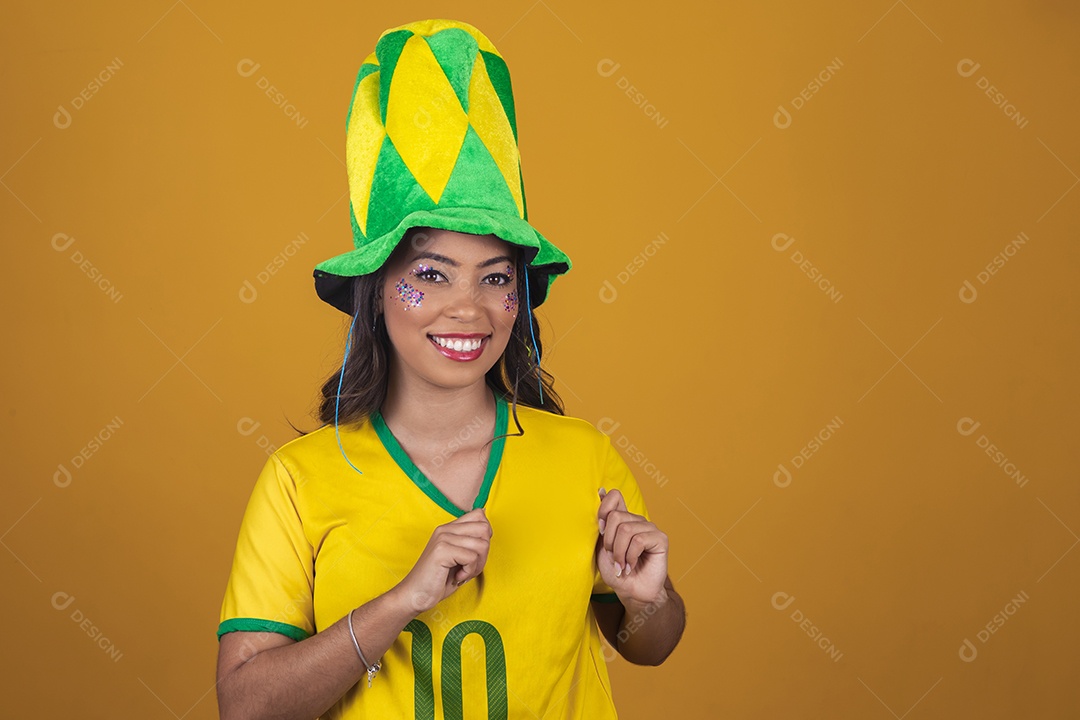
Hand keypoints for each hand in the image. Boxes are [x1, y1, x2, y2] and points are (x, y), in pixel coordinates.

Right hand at [395, 508, 491, 614]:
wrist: (415, 595)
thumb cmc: (438, 580)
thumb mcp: (459, 557)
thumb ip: (471, 542)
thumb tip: (487, 526)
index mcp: (449, 528)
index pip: (479, 515)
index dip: (485, 535)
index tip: (474, 553)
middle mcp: (445, 529)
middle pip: (484, 528)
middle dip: (484, 552)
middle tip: (470, 567)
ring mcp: (443, 538)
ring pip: (481, 544)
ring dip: (477, 565)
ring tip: (462, 573)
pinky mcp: (442, 551)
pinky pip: (472, 557)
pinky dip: (469, 572)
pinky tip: (457, 577)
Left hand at [596, 488, 667, 604]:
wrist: (632, 592)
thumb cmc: (616, 571)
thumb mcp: (602, 546)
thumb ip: (602, 523)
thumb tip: (600, 490)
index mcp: (623, 519)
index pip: (615, 496)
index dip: (603, 509)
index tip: (601, 530)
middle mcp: (637, 520)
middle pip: (615, 516)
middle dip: (609, 542)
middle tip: (613, 557)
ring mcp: (650, 528)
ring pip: (625, 529)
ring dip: (619, 553)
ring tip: (622, 565)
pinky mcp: (660, 539)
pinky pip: (638, 541)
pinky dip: (630, 557)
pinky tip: (632, 566)